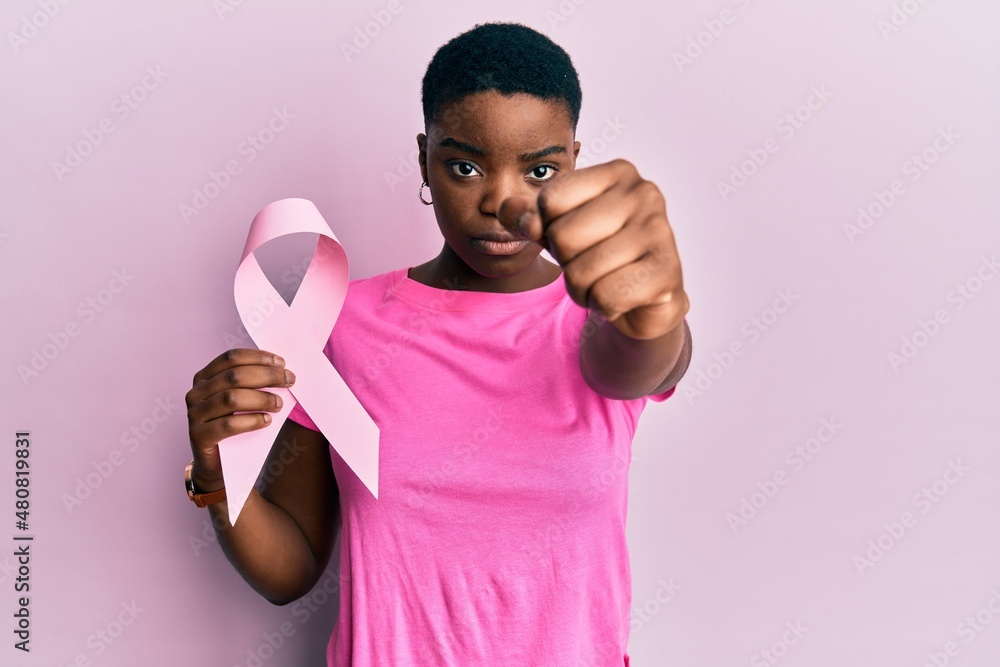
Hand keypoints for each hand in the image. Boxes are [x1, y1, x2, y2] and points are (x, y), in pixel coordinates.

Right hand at [185, 349, 294, 489]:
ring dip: (261, 398)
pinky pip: (228, 424)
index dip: (258, 358)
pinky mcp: (198, 435)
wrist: (218, 464)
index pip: (231, 358)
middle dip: (267, 375)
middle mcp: (196, 393)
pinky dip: (251, 421)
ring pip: (231, 398)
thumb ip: (254, 384)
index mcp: (205, 377)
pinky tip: (266, 421)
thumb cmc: (235, 426)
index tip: (281, 363)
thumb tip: (282, 372)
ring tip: (279, 404)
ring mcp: (194, 414)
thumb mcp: (244, 400)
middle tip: (289, 380)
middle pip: (234, 376)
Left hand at [498, 158, 687, 339]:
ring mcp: (660, 231)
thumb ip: (527, 216)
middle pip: (563, 236)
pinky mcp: (667, 272)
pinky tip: (621, 297)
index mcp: (618, 172)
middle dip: (566, 263)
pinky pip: (607, 296)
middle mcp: (644, 194)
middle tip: (590, 264)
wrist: (641, 298)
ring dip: (583, 289)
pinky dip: (604, 305)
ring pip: (582, 271)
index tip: (574, 236)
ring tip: (604, 281)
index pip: (550, 199)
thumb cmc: (599, 253)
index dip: (549, 228)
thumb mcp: (556, 229)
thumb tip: (511, 212)